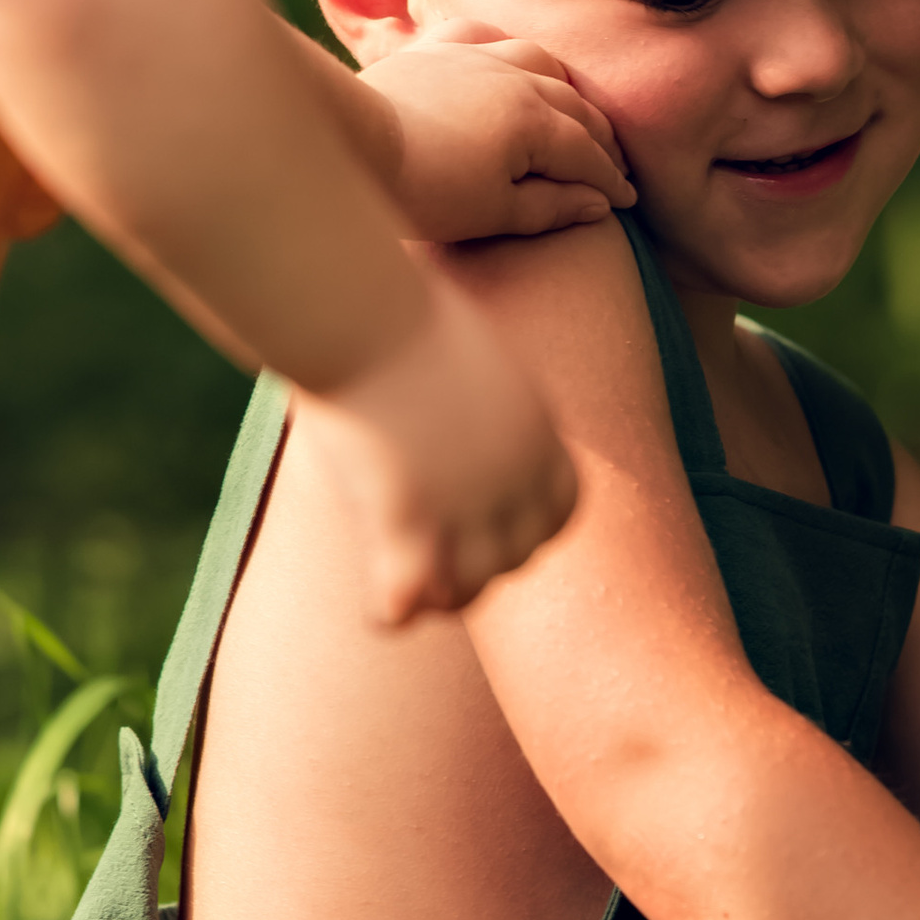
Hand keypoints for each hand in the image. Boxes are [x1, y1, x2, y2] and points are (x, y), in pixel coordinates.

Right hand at [300, 266, 577, 625]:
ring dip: (441, 596)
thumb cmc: (392, 308)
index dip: (525, 529)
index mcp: (534, 428)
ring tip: (408, 593)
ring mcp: (468, 505)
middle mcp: (515, 475)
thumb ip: (472, 395)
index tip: (488, 529)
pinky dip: (394, 611)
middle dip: (481, 566)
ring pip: (469, 590)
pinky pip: (411, 601)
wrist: (359, 307)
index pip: (559, 511)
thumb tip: (449, 400)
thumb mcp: (462, 352)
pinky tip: (378, 609)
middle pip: (516, 556)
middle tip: (437, 568)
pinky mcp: (411, 522)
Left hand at [364, 20, 633, 243]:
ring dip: (563, 87)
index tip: (624, 199)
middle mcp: (513, 76)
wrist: (350, 141)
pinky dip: (504, 45)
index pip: (586, 152)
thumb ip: (552, 207)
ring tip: (573, 111)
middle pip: (572, 104)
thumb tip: (599, 203)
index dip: (609, 179)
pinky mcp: (432, 47)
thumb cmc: (423, 188)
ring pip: (537, 60)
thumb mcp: (494, 213)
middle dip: (598, 136)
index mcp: (535, 120)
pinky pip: (480, 34)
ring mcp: (472, 55)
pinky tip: (507, 58)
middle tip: (611, 163)